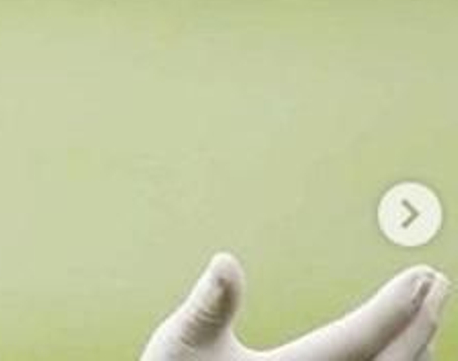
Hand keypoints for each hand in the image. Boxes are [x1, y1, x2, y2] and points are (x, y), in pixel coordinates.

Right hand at [142, 254, 449, 360]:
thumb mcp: (181, 342)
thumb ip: (209, 305)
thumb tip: (227, 262)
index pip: (358, 338)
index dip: (394, 307)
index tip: (422, 275)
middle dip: (419, 323)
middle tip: (437, 283)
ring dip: (415, 349)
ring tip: (426, 319)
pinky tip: (398, 359)